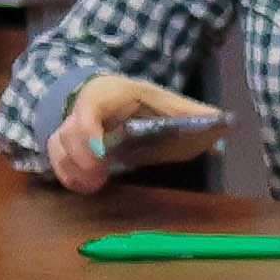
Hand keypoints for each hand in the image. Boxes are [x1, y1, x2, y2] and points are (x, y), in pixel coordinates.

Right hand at [35, 74, 207, 192]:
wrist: (112, 91)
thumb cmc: (143, 99)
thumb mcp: (167, 101)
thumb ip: (192, 112)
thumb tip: (224, 122)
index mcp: (107, 94)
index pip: (88, 110)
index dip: (91, 134)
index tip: (105, 155)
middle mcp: (81, 108)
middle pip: (68, 132)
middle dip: (81, 157)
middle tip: (101, 177)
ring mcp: (69, 125)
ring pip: (56, 146)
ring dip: (70, 169)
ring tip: (91, 187)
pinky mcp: (64, 141)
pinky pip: (55, 157)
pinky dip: (66, 174)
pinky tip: (83, 187)